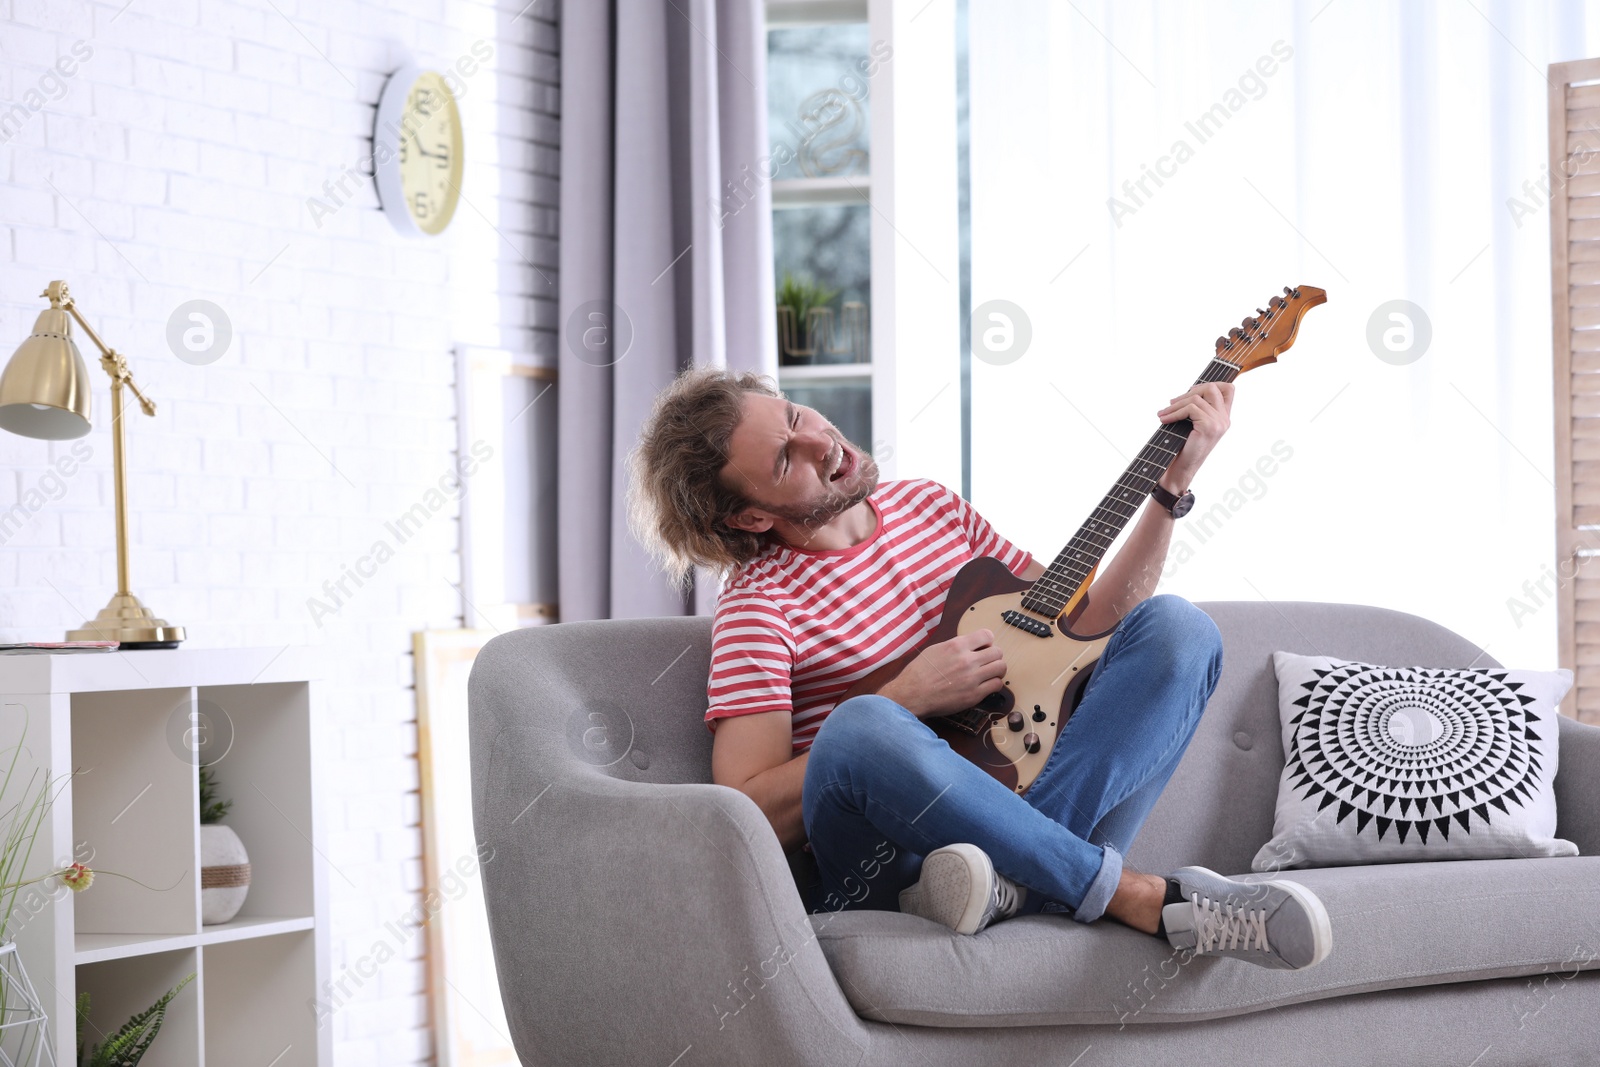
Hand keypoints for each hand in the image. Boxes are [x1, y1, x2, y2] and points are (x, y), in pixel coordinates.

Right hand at [879, 629, 1006, 717]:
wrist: (911, 694)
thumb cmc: (919, 673)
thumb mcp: (935, 650)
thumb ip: (955, 646)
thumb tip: (970, 646)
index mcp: (957, 646)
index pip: (987, 635)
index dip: (988, 641)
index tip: (984, 647)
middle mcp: (967, 660)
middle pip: (998, 652)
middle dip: (994, 656)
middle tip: (987, 661)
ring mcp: (972, 678)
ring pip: (1001, 668)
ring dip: (997, 670)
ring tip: (989, 673)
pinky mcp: (974, 695)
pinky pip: (996, 685)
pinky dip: (994, 684)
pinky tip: (985, 685)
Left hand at [1157, 380, 1232, 489]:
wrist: (1180, 469)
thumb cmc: (1183, 446)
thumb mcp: (1193, 423)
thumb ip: (1198, 408)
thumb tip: (1189, 390)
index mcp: (1224, 418)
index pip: (1228, 389)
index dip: (1210, 383)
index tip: (1190, 391)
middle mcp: (1225, 419)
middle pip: (1213, 388)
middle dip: (1189, 391)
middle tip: (1172, 402)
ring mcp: (1219, 423)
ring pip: (1196, 399)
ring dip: (1174, 405)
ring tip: (1163, 414)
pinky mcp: (1209, 426)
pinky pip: (1190, 408)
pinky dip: (1173, 412)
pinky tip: (1164, 419)